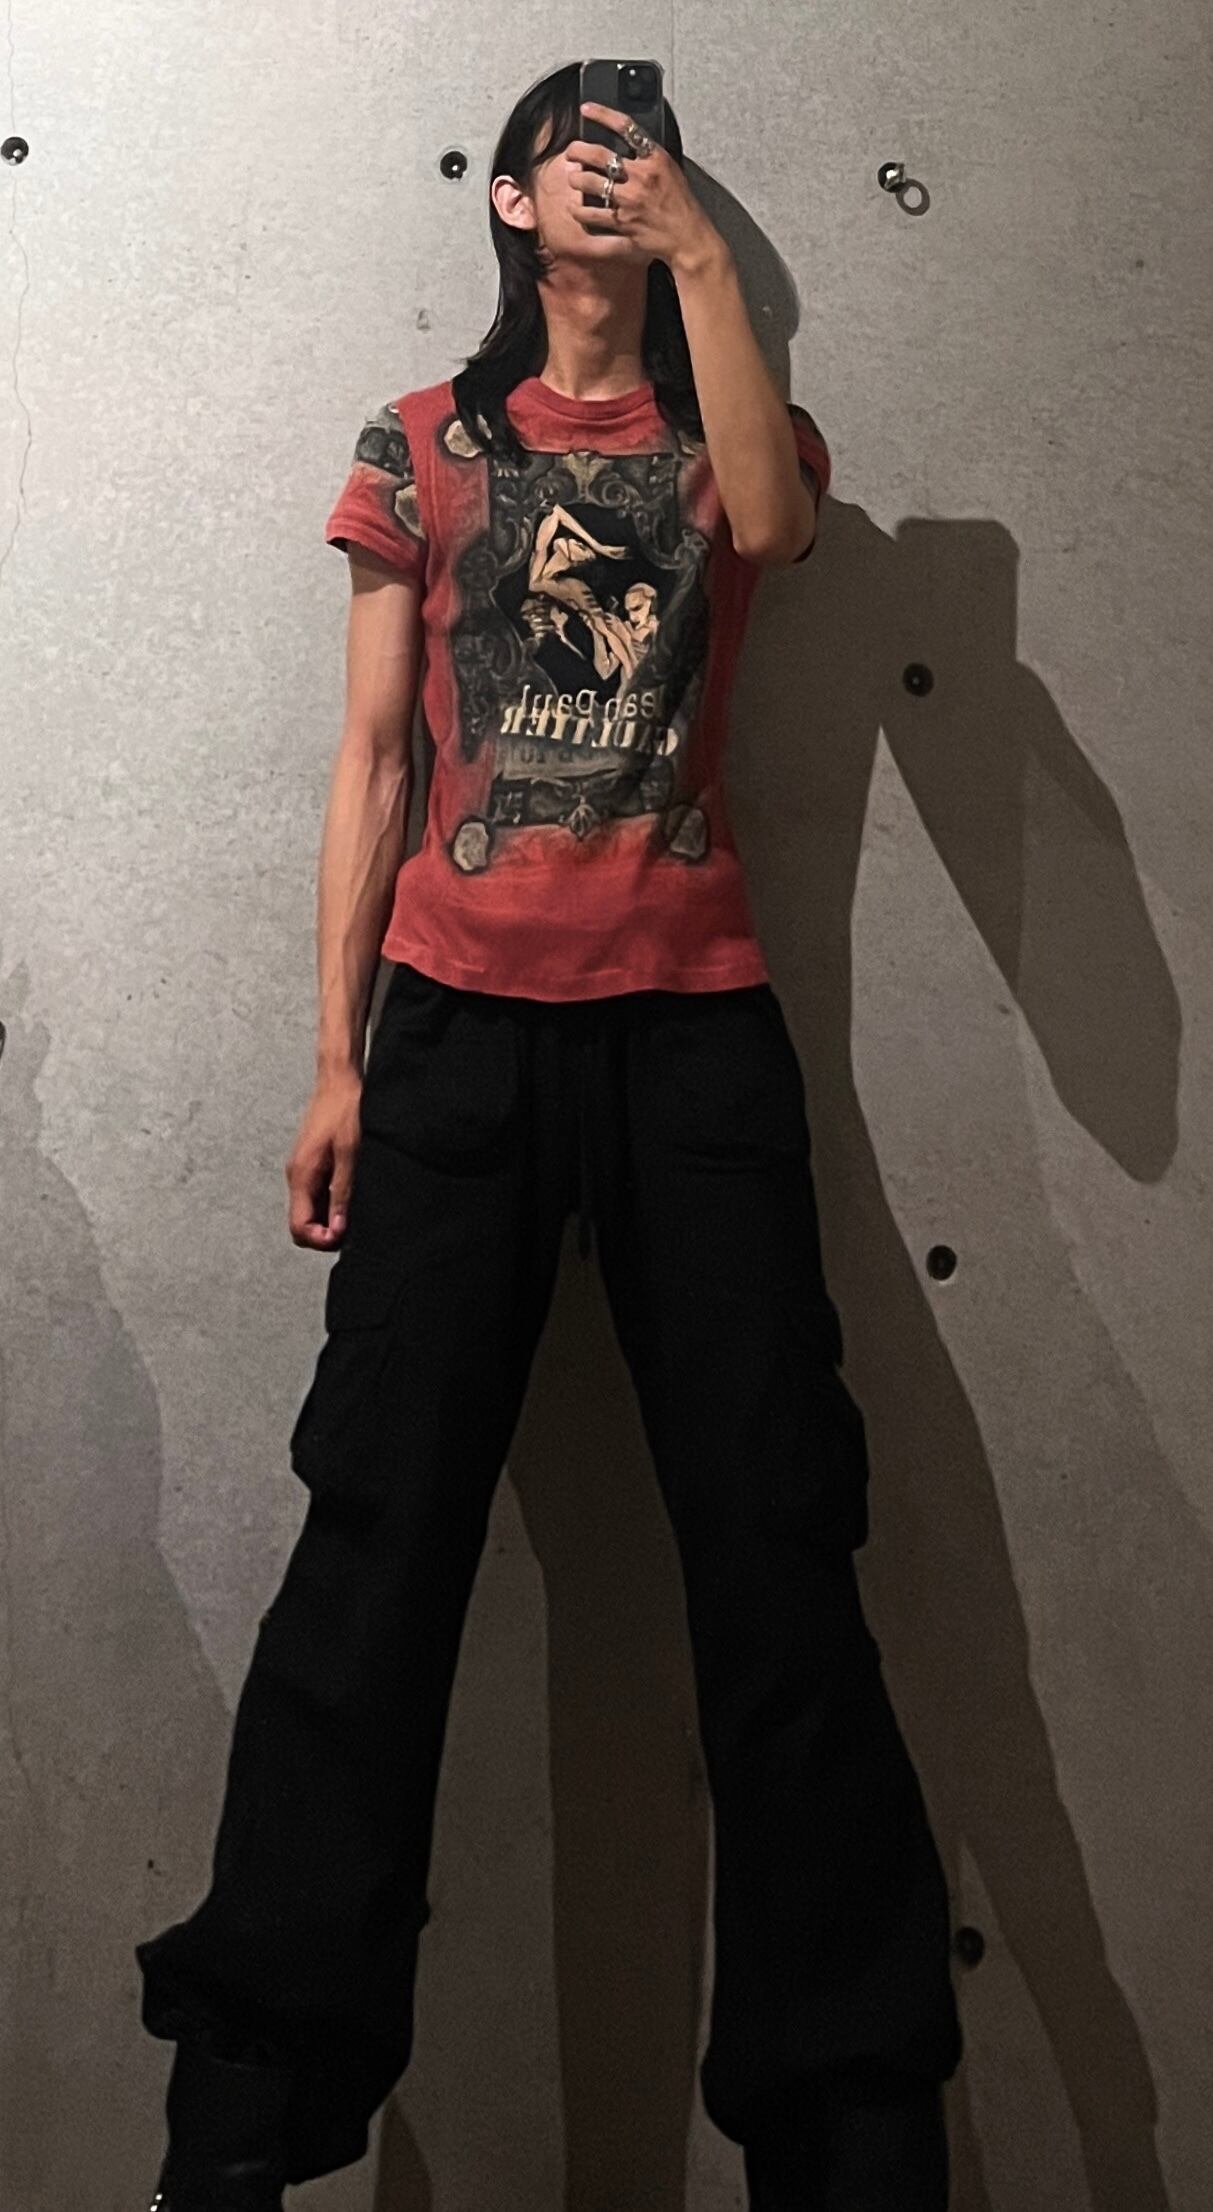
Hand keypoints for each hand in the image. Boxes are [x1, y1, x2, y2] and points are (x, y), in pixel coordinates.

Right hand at [285, 1066, 362, 1249]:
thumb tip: (338, 1226)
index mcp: (301, 1176)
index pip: (298, 1227)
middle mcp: (296, 1176)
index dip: (320, 1239)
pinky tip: (349, 1194)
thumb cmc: (344, 1111)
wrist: (338, 1082)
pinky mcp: (312, 1164)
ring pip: (309, 1210)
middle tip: (351, 1226)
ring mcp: (303, 1170)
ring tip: (353, 1209)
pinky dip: (329, 1202)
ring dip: (328, 1218)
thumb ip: (342, 1192)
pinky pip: (315, 1194)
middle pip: (301, 1222)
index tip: (344, 1235)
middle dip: (323, 1233)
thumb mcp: (349, 1154)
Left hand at [567, 100, 723, 274]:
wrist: (688, 237)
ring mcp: (630, 200)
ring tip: (573, 178)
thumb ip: (647, 157)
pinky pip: (591, 214)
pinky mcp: (623, 222)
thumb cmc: (680, 204)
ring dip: (576, 179)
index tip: (585, 109)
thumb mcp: (669, 169)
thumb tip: (623, 146)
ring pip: (591, 182)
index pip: (626, 127)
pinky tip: (574, 207)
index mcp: (655, 158)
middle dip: (577, 150)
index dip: (602, 114)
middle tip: (571, 152)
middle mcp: (641, 176)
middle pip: (599, 154)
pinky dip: (579, 210)